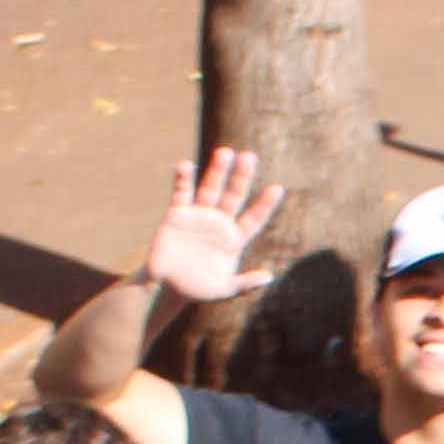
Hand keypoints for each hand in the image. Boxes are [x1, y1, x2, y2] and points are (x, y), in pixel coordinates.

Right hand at [142, 145, 285, 308]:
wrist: (166, 287)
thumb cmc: (198, 289)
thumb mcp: (224, 290)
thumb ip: (245, 284)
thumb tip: (269, 277)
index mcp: (234, 239)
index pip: (253, 218)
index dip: (264, 205)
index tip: (277, 189)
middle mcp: (219, 222)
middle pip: (233, 195)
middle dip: (241, 177)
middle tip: (250, 156)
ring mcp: (198, 215)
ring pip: (210, 189)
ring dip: (216, 171)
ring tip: (225, 153)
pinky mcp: (176, 214)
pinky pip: (181, 193)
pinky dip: (182, 180)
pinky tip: (185, 165)